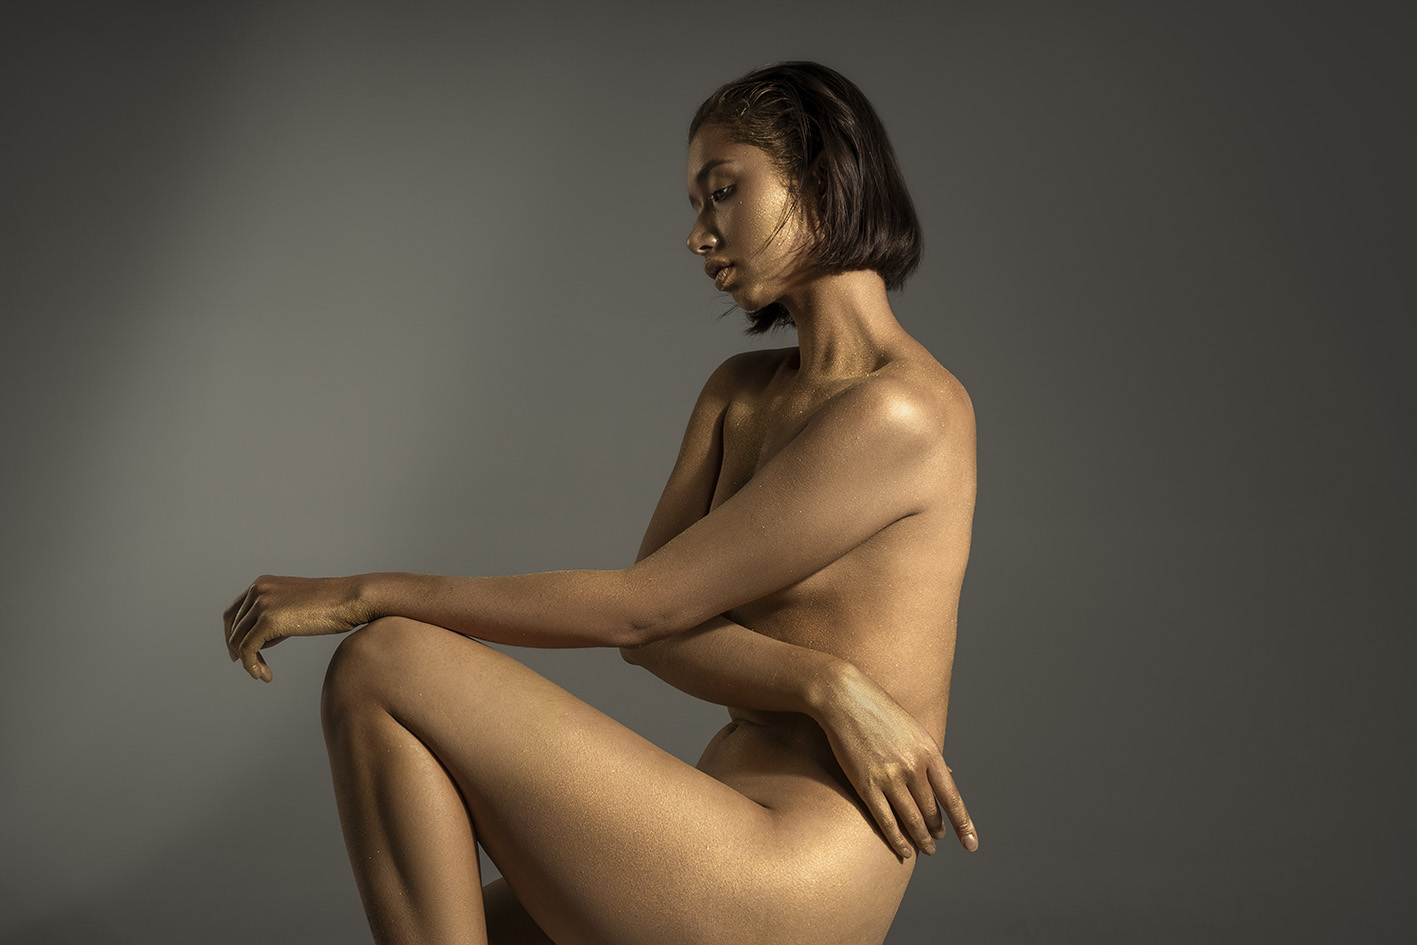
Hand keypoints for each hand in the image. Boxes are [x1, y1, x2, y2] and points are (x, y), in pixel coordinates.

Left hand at [223, 574, 367, 681]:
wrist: (351, 599)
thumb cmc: (332, 605)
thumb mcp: (295, 607)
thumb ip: (273, 618)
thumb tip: (258, 642)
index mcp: (261, 583)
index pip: (233, 613)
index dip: (231, 636)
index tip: (239, 654)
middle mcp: (257, 590)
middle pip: (232, 628)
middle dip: (239, 651)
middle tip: (253, 669)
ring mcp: (262, 604)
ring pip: (238, 641)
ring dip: (248, 663)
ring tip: (263, 675)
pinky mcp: (269, 620)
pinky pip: (248, 649)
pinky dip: (252, 666)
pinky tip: (265, 675)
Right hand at [817, 667, 977, 857]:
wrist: (845, 697)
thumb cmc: (880, 711)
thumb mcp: (914, 729)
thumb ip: (931, 755)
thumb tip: (952, 774)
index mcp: (929, 752)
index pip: (952, 797)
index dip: (963, 824)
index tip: (971, 843)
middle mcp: (913, 767)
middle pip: (931, 812)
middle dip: (937, 831)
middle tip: (938, 842)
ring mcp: (889, 777)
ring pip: (911, 820)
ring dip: (921, 839)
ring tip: (926, 850)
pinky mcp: (866, 784)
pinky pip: (886, 821)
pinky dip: (896, 839)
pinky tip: (904, 850)